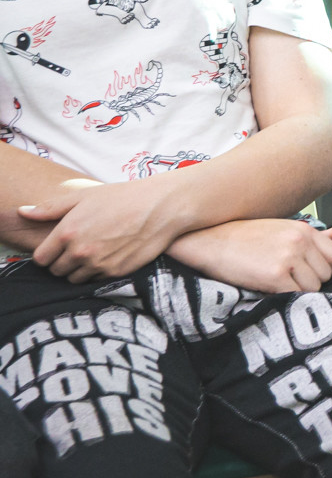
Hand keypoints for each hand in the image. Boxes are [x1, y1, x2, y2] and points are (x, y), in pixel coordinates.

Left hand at [27, 179, 186, 281]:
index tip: (58, 247)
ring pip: (74, 279)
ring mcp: (98, 264)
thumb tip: (23, 212)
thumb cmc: (122, 197)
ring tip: (94, 253)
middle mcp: (79, 252)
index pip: (41, 259)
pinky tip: (109, 256)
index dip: (48, 253)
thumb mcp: (83, 197)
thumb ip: (49, 208)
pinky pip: (95, 281)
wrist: (162, 207)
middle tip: (78, 249)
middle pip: (56, 271)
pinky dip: (98, 272)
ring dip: (79, 270)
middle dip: (62, 262)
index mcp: (66, 232)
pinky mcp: (116, 272)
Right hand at [167, 220, 331, 293]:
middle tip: (287, 280)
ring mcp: (288, 258)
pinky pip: (296, 296)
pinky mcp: (274, 276)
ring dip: (298, 292)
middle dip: (310, 281)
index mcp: (304, 230)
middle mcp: (300, 242)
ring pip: (313, 288)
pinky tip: (269, 289)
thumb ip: (311, 236)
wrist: (209, 242)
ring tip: (276, 283)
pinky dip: (285, 298)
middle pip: (326, 275)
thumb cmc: (244, 237)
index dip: (322, 267)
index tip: (305, 271)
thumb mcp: (281, 229)